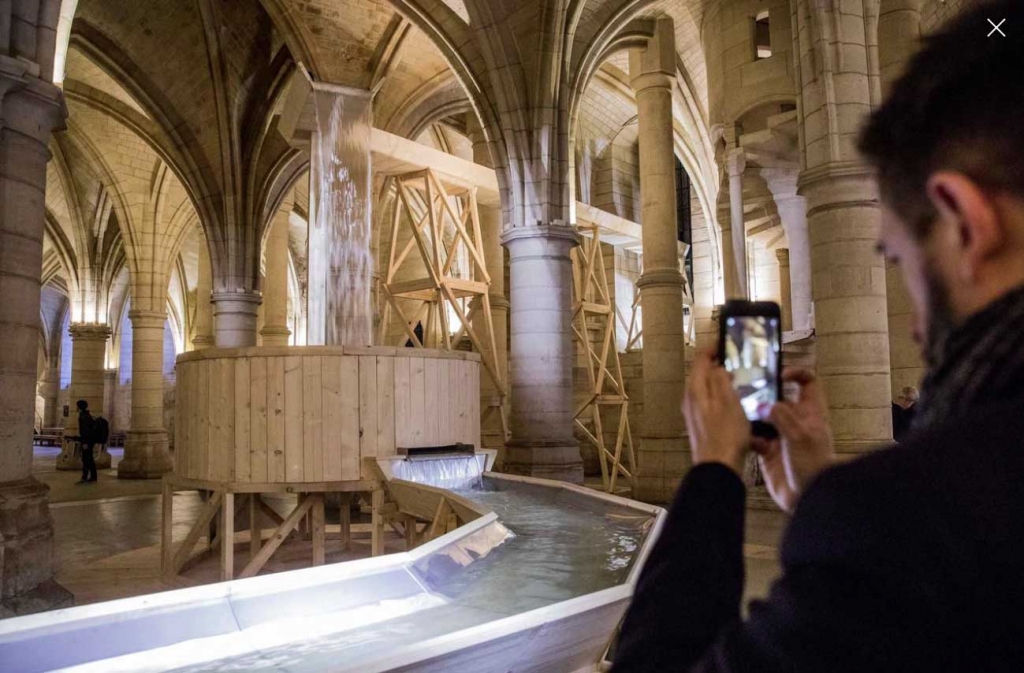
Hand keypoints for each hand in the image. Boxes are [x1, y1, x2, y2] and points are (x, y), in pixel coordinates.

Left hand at [682, 349, 751, 476]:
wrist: (718, 467)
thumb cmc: (725, 436)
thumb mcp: (729, 400)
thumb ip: (721, 378)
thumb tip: (717, 367)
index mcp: (695, 389)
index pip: (700, 359)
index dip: (713, 347)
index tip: (726, 341)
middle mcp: (690, 398)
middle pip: (702, 373)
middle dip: (718, 363)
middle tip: (736, 359)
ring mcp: (694, 412)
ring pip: (706, 387)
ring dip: (721, 380)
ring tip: (738, 378)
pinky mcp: (701, 424)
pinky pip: (710, 402)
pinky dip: (721, 395)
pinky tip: (735, 402)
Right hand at [754, 368, 833, 511]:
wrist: (808, 497)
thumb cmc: (813, 464)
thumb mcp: (799, 435)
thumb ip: (780, 415)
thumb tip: (762, 404)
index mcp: (809, 413)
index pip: (808, 383)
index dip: (797, 373)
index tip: (780, 374)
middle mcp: (795, 421)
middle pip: (779, 399)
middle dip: (764, 394)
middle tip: (747, 389)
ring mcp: (780, 436)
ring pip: (763, 417)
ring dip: (752, 414)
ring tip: (739, 410)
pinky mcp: (768, 452)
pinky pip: (754, 438)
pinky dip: (747, 436)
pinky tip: (741, 435)